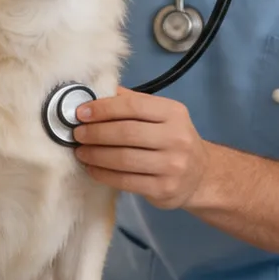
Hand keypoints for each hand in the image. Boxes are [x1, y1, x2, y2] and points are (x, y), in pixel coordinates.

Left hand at [72, 88, 211, 209]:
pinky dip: (104, 174)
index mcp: (174, 113)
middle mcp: (176, 138)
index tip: (81, 113)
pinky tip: (92, 168)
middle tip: (77, 134)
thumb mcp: (162, 116)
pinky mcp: (164, 188)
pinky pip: (125, 181)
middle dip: (96, 133)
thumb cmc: (173, 139)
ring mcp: (172, 165)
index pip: (133, 106)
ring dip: (96, 155)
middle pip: (126, 133)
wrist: (201, 175)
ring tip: (81, 152)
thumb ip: (133, 103)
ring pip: (123, 159)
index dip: (104, 109)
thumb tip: (96, 91)